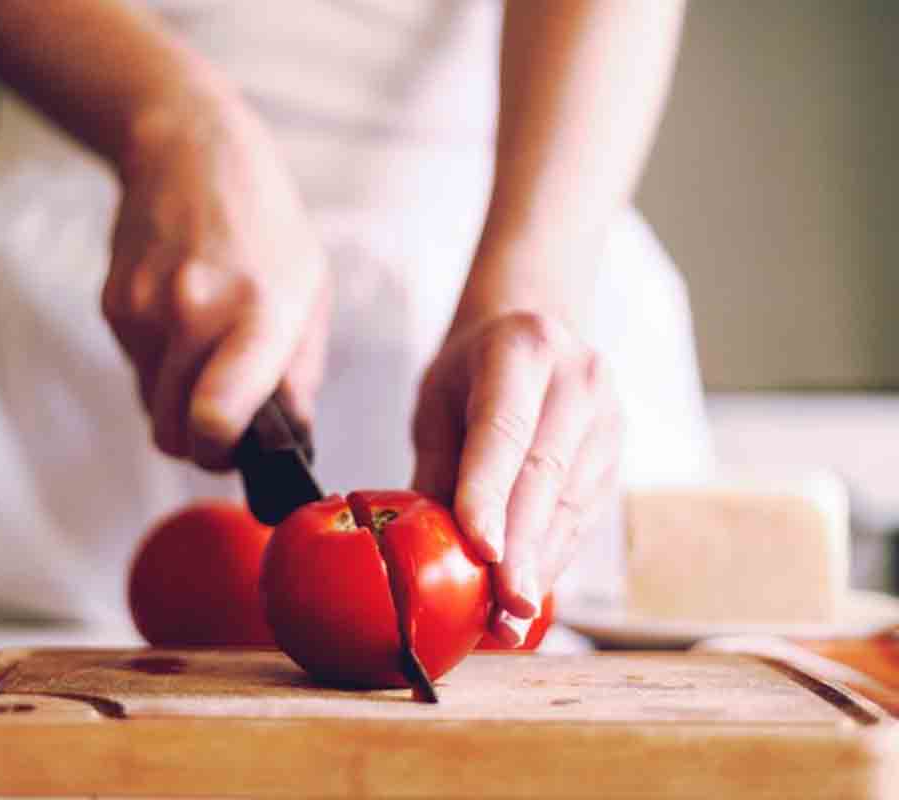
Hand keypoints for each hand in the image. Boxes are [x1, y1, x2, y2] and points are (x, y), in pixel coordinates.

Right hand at [101, 95, 329, 467]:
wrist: (188, 151)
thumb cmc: (263, 224)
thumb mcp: (309, 290)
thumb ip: (300, 374)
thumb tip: (290, 441)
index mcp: (256, 313)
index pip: (215, 418)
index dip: (219, 452)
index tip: (233, 446)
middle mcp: (192, 313)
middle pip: (172, 433)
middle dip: (198, 441)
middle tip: (225, 417)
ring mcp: (144, 310)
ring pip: (150, 407)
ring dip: (177, 401)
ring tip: (206, 349)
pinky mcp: (113, 306)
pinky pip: (135, 370)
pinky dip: (158, 365)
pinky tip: (180, 319)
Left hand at [411, 311, 621, 644]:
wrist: (534, 331)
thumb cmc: (472, 371)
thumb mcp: (437, 401)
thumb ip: (436, 467)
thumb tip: (423, 548)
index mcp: (522, 349)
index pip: (505, 430)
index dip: (491, 493)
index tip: (482, 550)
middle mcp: (579, 380)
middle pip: (546, 476)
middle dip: (522, 551)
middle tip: (501, 610)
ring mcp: (609, 419)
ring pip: (571, 506)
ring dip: (539, 568)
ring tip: (508, 621)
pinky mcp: (618, 457)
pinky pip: (584, 518)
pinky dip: (553, 560)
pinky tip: (528, 596)